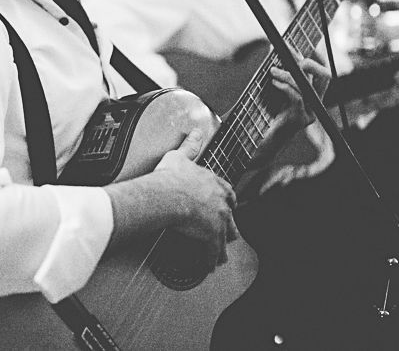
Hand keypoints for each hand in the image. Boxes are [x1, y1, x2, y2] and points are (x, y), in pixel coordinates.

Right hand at [154, 129, 238, 267]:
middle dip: (228, 224)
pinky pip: (212, 252)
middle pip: (230, 216)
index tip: (226, 204)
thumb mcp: (180, 156)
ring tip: (219, 255)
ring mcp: (218, 220)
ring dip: (222, 245)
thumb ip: (190, 146)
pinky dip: (210, 260)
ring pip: (225, 236)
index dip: (226, 199)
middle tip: (226, 232)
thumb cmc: (171, 177)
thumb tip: (196, 131)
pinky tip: (208, 266)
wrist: (167, 195)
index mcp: (214, 183)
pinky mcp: (210, 237)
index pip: (227, 192)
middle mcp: (220, 202)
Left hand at [248, 53, 329, 169]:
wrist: (253, 145)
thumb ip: (276, 73)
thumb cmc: (260, 117)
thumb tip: (272, 47)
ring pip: (307, 86)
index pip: (321, 73)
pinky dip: (285, 86)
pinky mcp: (299, 120)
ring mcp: (309, 114)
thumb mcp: (270, 91)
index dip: (313, 57)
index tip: (295, 46)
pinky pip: (297, 97)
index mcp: (310, 98)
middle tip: (290, 54)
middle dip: (308, 62)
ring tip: (272, 71)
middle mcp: (314, 106)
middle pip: (324, 77)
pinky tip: (273, 83)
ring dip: (288, 74)